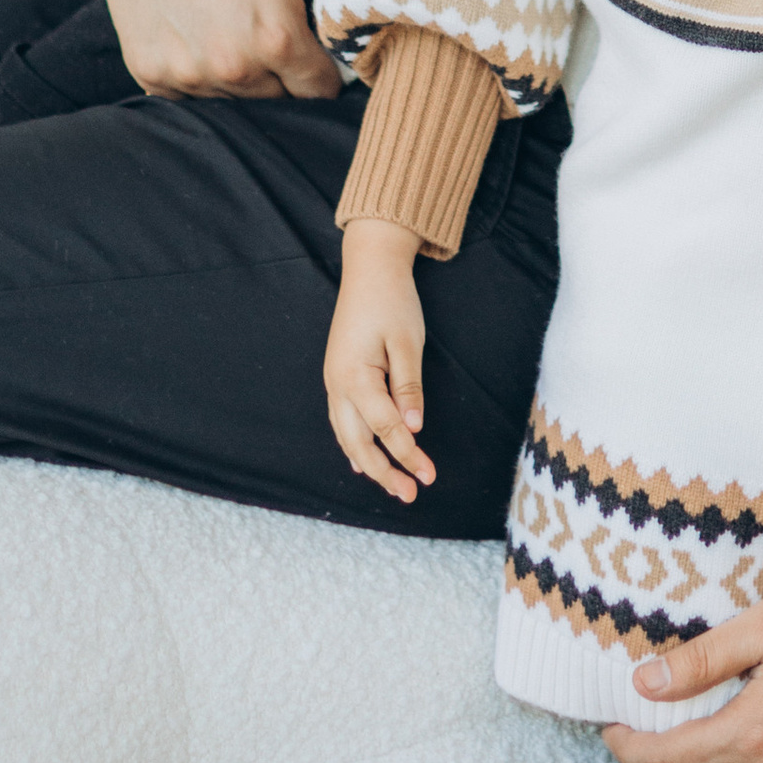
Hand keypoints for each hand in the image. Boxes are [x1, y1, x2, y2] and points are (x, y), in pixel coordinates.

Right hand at [85, 0, 341, 99]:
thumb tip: (372, 23)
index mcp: (277, 37)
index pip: (319, 90)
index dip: (326, 70)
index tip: (319, 49)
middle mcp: (231, 66)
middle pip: (278, 99)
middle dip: (285, 73)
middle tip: (274, 28)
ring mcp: (185, 73)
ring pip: (234, 100)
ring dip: (243, 75)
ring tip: (236, 25)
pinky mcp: (148, 70)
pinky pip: (188, 94)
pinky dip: (200, 74)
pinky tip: (200, 32)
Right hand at [325, 221, 432, 501]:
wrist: (369, 268)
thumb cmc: (392, 301)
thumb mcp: (407, 342)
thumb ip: (408, 387)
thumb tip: (414, 427)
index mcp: (355, 376)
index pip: (385, 427)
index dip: (408, 454)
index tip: (429, 476)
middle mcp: (337, 384)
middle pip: (358, 441)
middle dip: (384, 471)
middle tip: (410, 494)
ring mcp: (333, 381)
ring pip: (346, 435)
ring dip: (369, 462)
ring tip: (392, 485)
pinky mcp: (338, 376)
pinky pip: (342, 421)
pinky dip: (355, 444)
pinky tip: (364, 460)